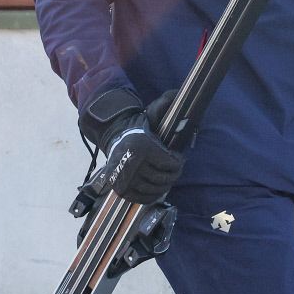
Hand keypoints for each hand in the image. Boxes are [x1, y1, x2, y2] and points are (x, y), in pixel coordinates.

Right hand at [80, 87, 183, 204]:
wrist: (115, 139)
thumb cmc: (139, 129)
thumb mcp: (152, 114)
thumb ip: (166, 103)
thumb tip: (177, 94)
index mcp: (143, 146)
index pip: (171, 163)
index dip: (178, 161)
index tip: (177, 157)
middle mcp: (132, 163)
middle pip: (164, 178)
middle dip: (173, 174)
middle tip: (173, 168)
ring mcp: (125, 178)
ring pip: (156, 189)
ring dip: (164, 185)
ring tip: (165, 176)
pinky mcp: (121, 190)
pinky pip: (144, 198)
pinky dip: (153, 194)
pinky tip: (156, 185)